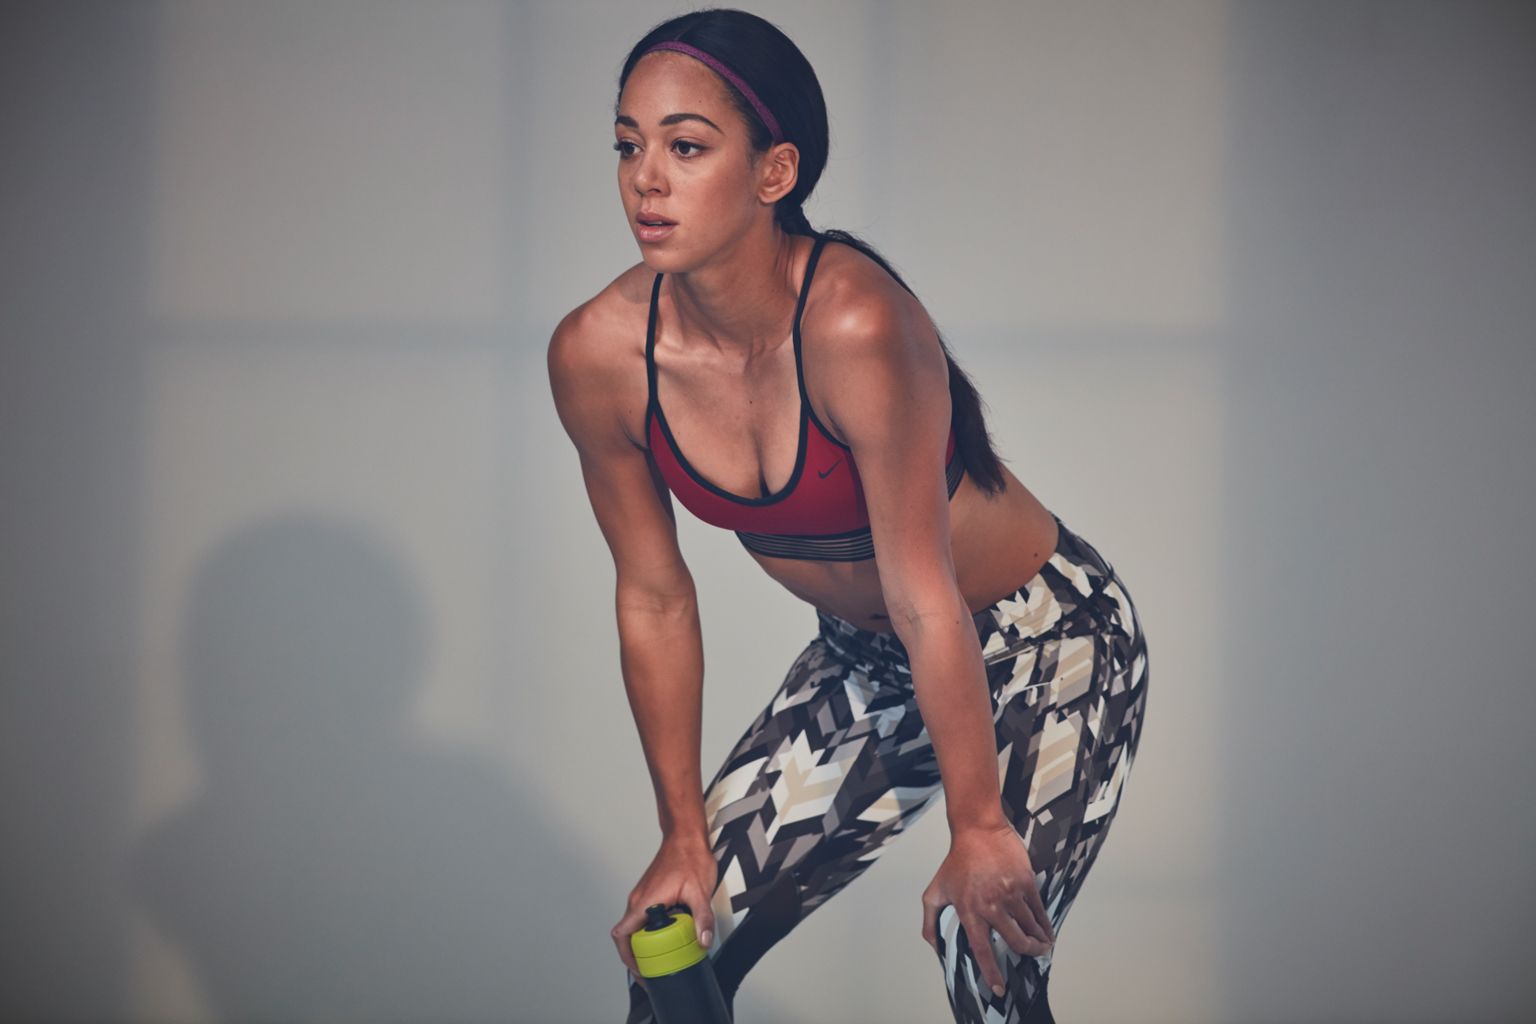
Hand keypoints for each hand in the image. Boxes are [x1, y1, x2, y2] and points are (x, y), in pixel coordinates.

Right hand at [611, 834, 718, 986]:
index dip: (627, 958)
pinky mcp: (649, 894)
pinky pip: (642, 919)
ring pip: (634, 928)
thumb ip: (702, 918)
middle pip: (626, 936)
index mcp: (644, 902)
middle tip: (652, 973)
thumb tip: (703, 940)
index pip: (622, 935)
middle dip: (636, 958)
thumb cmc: (689, 857)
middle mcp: (638, 900)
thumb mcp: (699, 891)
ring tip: (659, 961)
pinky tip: (665, 939)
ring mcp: (642, 897)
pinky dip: (649, 933)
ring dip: (643, 946)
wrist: (685, 837)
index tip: (641, 971)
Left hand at [920, 822, 1055, 996]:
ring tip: (1042, 946)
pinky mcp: (1026, 882)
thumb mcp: (935, 891)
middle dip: (1027, 954)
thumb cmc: (956, 861)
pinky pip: (1039, 910)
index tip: (999, 988)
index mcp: (969, 911)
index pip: (982, 949)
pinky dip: (1045, 924)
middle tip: (1032, 957)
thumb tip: (935, 948)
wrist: (978, 830)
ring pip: (1030, 927)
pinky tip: (1047, 931)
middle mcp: (991, 905)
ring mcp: (1011, 894)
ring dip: (1038, 941)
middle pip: (1015, 942)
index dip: (991, 972)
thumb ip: (930, 921)